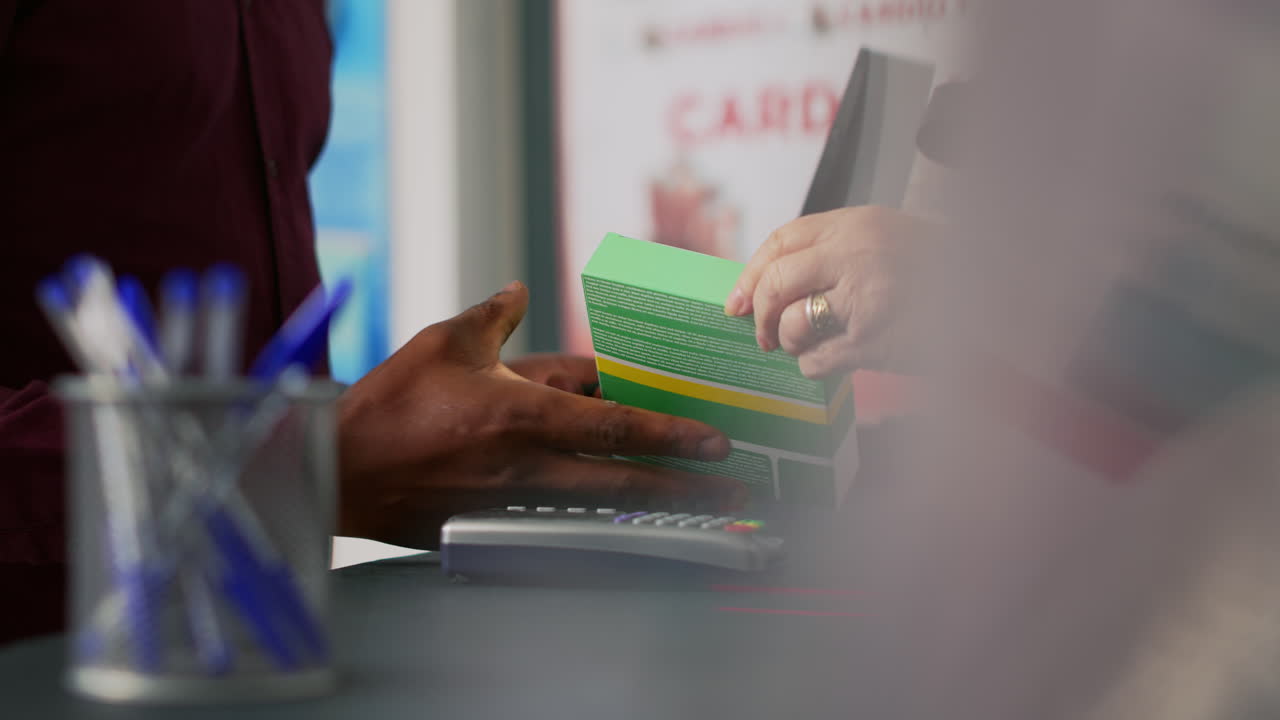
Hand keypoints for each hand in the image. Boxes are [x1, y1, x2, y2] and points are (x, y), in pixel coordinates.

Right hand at [336, 281, 742, 548]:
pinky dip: (601, 522)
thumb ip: (493, 315)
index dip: (671, 434)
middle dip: (686, 487)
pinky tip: (630, 526)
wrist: (339, 469)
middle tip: (736, 492)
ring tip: (704, 513)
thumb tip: (519, 288)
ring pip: (600, 507)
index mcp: (522, 413)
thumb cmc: (390, 403)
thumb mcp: (445, 342)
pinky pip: (561, 523)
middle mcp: (529, 464)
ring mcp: (516, 502)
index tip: (715, 440)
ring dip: (654, 509)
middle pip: (624, 479)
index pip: (615, 425)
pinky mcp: (496, 526)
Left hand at [724, 206, 930, 377]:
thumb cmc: (940, 272)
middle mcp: (857, 256)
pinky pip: (817, 361)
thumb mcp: (889, 239)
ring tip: (812, 345)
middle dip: (760, 315)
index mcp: (858, 224)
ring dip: (792, 343)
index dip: (751, 274)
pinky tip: (837, 359)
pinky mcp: (873, 342)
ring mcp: (865, 299)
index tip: (735, 301)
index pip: (782, 241)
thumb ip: (837, 252)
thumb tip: (775, 284)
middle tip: (763, 336)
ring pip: (793, 326)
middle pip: (776, 284)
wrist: (997, 300)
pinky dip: (816, 366)